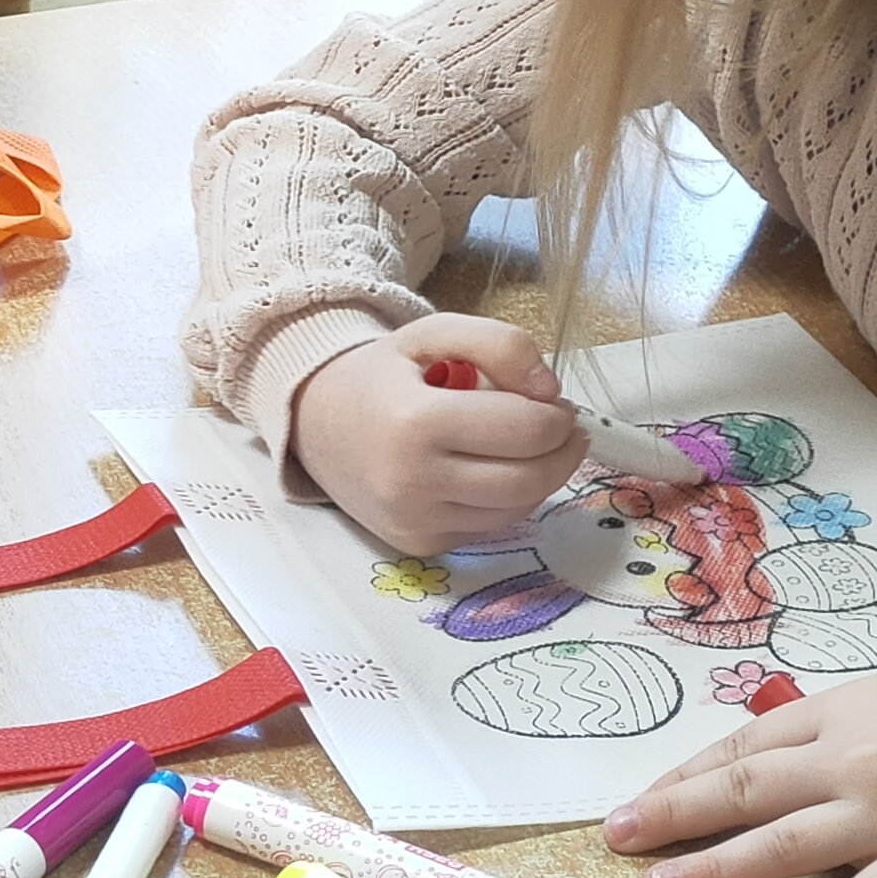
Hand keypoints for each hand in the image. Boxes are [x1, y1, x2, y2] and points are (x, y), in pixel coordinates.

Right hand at [290, 315, 585, 554]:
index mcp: (414, 421)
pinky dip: (508, 499)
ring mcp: (414, 520)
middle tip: (562, 426)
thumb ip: (500, 344)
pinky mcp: (418, 544)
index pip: (525, 430)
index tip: (554, 400)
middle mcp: (410, 481)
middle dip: (562, 450)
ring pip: (517, 509)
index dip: (557, 414)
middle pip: (529, 478)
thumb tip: (549, 392)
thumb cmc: (380, 376)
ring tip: (534, 446)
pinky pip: (490, 527)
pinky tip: (496, 470)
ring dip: (543, 477)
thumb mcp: (433, 333)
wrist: (313, 423)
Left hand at [604, 663, 876, 877]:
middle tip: (618, 842)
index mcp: (834, 718)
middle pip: (745, 793)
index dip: (680, 781)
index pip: (739, 751)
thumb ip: (812, 731)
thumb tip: (740, 766)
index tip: (634, 807)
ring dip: (717, 872)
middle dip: (673, 819)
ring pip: (786, 848)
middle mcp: (850, 767)